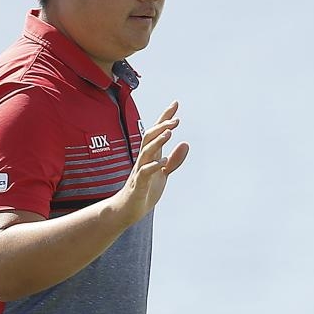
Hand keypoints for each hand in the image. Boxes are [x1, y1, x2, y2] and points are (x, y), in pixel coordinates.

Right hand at [112, 100, 189, 226]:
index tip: (175, 103)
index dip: (165, 117)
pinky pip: (145, 173)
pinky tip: (164, 162)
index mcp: (150, 155)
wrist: (127, 209)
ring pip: (147, 152)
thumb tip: (186, 144)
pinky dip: (154, 166)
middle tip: (176, 119)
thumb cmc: (144, 190)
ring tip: (169, 133)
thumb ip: (174, 160)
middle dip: (162, 126)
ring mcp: (140, 171)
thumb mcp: (163, 174)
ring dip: (158, 142)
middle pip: (150, 137)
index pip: (157, 132)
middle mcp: (144, 160)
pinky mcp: (139, 185)